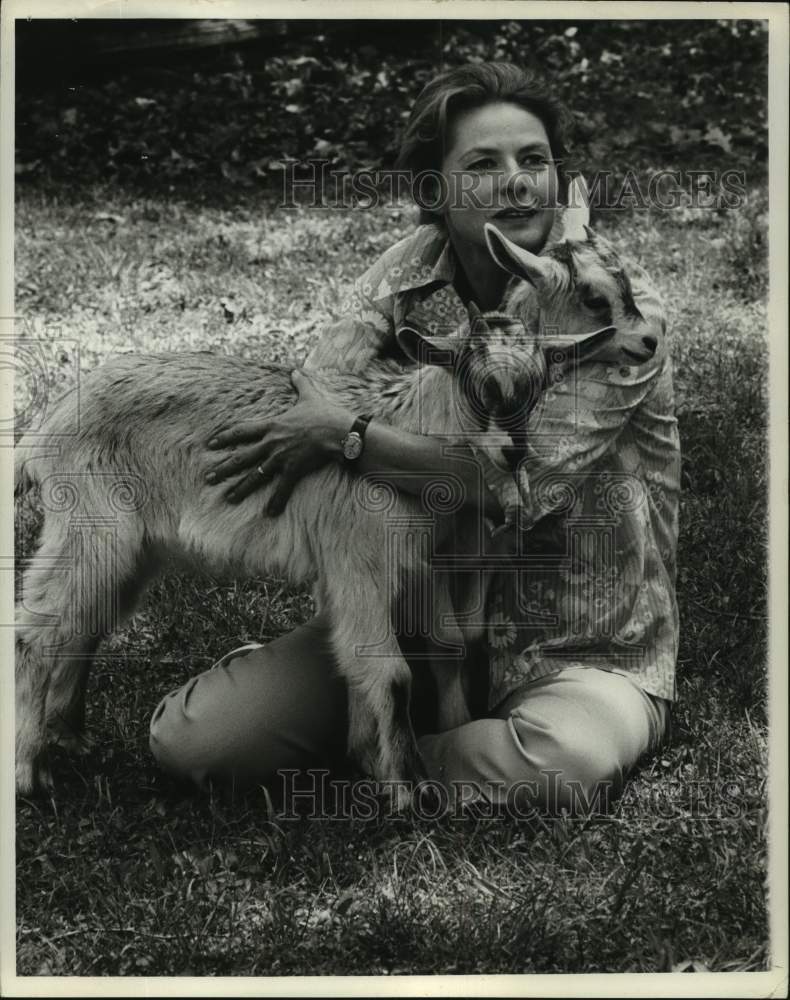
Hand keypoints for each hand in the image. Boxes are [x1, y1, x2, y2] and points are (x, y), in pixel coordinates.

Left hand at [205, 369, 352, 513]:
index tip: (210, 445)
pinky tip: (269, 514)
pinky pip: (282, 490)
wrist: (339, 431)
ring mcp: (280, 458)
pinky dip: (276, 502)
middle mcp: (271, 443)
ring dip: (241, 489)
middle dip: (223, 469)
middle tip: (208, 478)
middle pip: (241, 458)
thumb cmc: (325, 413)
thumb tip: (296, 370)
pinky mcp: (293, 470)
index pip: (241, 431)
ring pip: (255, 476)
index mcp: (271, 425)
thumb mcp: (309, 395)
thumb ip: (300, 384)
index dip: (224, 438)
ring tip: (229, 499)